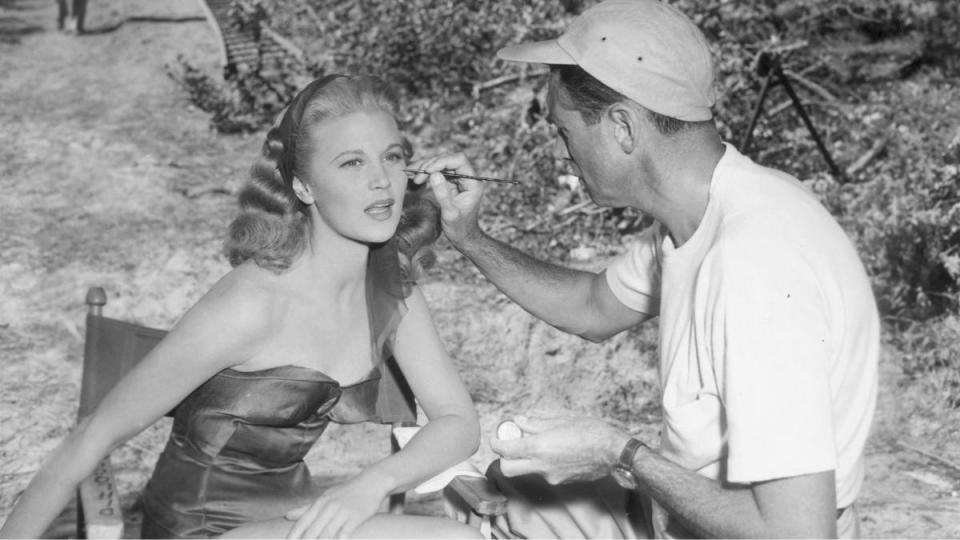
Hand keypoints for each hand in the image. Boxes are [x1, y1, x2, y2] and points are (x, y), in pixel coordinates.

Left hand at [284, 472, 389, 538]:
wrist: (371, 482)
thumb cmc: (346, 492)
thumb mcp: (325, 497)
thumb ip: (306, 508)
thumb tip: (287, 515)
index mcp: (320, 503)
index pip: (302, 522)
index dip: (293, 536)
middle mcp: (329, 507)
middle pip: (312, 531)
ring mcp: (342, 512)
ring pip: (327, 534)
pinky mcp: (356, 517)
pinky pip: (345, 533)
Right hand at [408, 153, 484, 246]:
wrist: (463, 237)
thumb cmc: (460, 228)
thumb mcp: (450, 213)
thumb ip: (443, 194)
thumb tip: (434, 175)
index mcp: (473, 183)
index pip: (458, 160)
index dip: (441, 161)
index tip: (427, 171)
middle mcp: (467, 178)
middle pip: (448, 159)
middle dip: (431, 164)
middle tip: (417, 177)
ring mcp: (458, 179)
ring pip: (442, 164)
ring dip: (426, 167)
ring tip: (412, 174)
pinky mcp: (451, 183)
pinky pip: (438, 171)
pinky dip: (426, 173)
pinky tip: (415, 176)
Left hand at [489, 415, 632, 484]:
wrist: (613, 452)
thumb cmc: (590, 431)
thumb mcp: (561, 420)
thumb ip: (536, 423)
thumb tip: (519, 420)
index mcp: (539, 447)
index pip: (505, 450)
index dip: (496, 443)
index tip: (497, 437)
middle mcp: (541, 465)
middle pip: (508, 469)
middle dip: (504, 458)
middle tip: (512, 445)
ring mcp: (550, 476)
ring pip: (526, 471)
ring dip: (525, 460)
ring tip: (538, 444)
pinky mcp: (560, 481)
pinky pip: (543, 473)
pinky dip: (542, 463)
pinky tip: (556, 452)